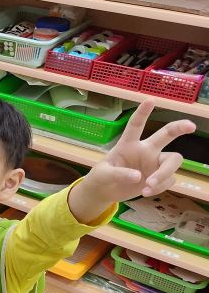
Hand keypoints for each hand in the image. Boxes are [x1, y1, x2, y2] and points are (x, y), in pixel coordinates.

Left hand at [70, 100, 194, 219]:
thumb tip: (139, 177)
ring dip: (165, 173)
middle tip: (191, 126)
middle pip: (166, 135)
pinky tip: (146, 192)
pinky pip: (169, 180)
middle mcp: (146, 150)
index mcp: (128, 144)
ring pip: (174, 160)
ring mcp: (155, 163)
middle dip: (179, 128)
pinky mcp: (160, 177)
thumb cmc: (102, 177)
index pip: (136, 126)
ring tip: (149, 185)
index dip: (143, 113)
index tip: (150, 100)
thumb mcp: (102, 175)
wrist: (105, 192)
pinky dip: (160, 187)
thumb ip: (118, 174)